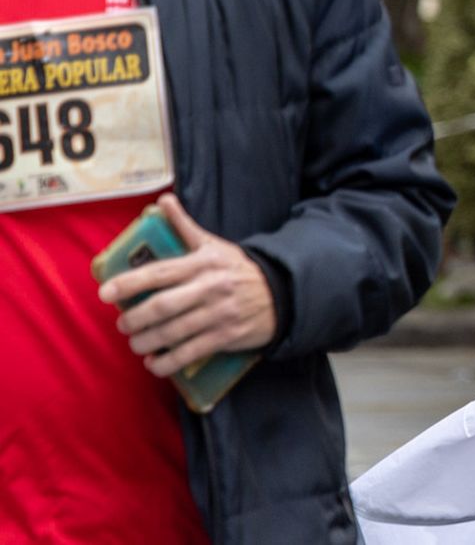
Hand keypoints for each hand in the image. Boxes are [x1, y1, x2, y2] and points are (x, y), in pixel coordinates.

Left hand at [98, 193, 277, 377]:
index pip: (160, 272)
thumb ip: (185, 226)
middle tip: (123, 324)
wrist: (281, 294)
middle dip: (135, 319)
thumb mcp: (214, 246)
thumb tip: (163, 200)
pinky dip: (167, 362)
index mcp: (203, 263)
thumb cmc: (238, 269)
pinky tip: (155, 363)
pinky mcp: (226, 336)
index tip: (105, 292)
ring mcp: (218, 314)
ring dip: (146, 342)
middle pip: (162, 306)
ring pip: (172, 332)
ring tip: (136, 343)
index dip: (129, 283)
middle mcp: (209, 288)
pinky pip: (190, 353)